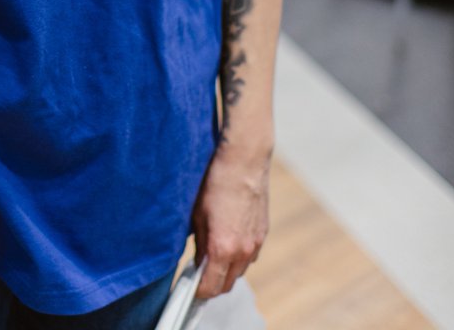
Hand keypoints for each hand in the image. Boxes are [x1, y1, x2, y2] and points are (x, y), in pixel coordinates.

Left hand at [191, 145, 269, 298]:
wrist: (244, 162)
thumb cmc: (215, 184)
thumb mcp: (197, 214)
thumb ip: (199, 244)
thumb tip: (198, 261)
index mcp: (223, 248)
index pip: (211, 287)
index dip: (198, 291)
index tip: (190, 288)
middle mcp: (242, 252)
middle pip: (227, 285)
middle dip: (212, 284)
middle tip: (198, 274)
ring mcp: (255, 244)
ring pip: (239, 272)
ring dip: (226, 271)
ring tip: (212, 256)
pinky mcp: (262, 234)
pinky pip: (249, 257)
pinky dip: (238, 257)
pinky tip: (228, 241)